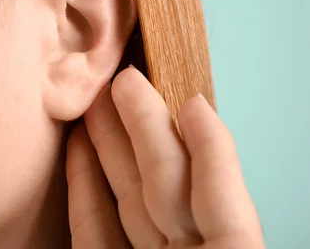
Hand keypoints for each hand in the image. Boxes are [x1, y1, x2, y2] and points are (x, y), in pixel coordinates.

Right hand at [66, 66, 263, 247]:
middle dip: (141, 125)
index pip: (215, 182)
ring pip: (126, 198)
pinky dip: (83, 189)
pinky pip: (92, 232)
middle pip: (163, 179)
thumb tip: (196, 108)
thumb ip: (216, 178)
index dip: (204, 138)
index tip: (188, 96)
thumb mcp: (232, 243)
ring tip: (93, 99)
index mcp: (227, 247)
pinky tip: (77, 148)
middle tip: (121, 77)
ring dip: (107, 145)